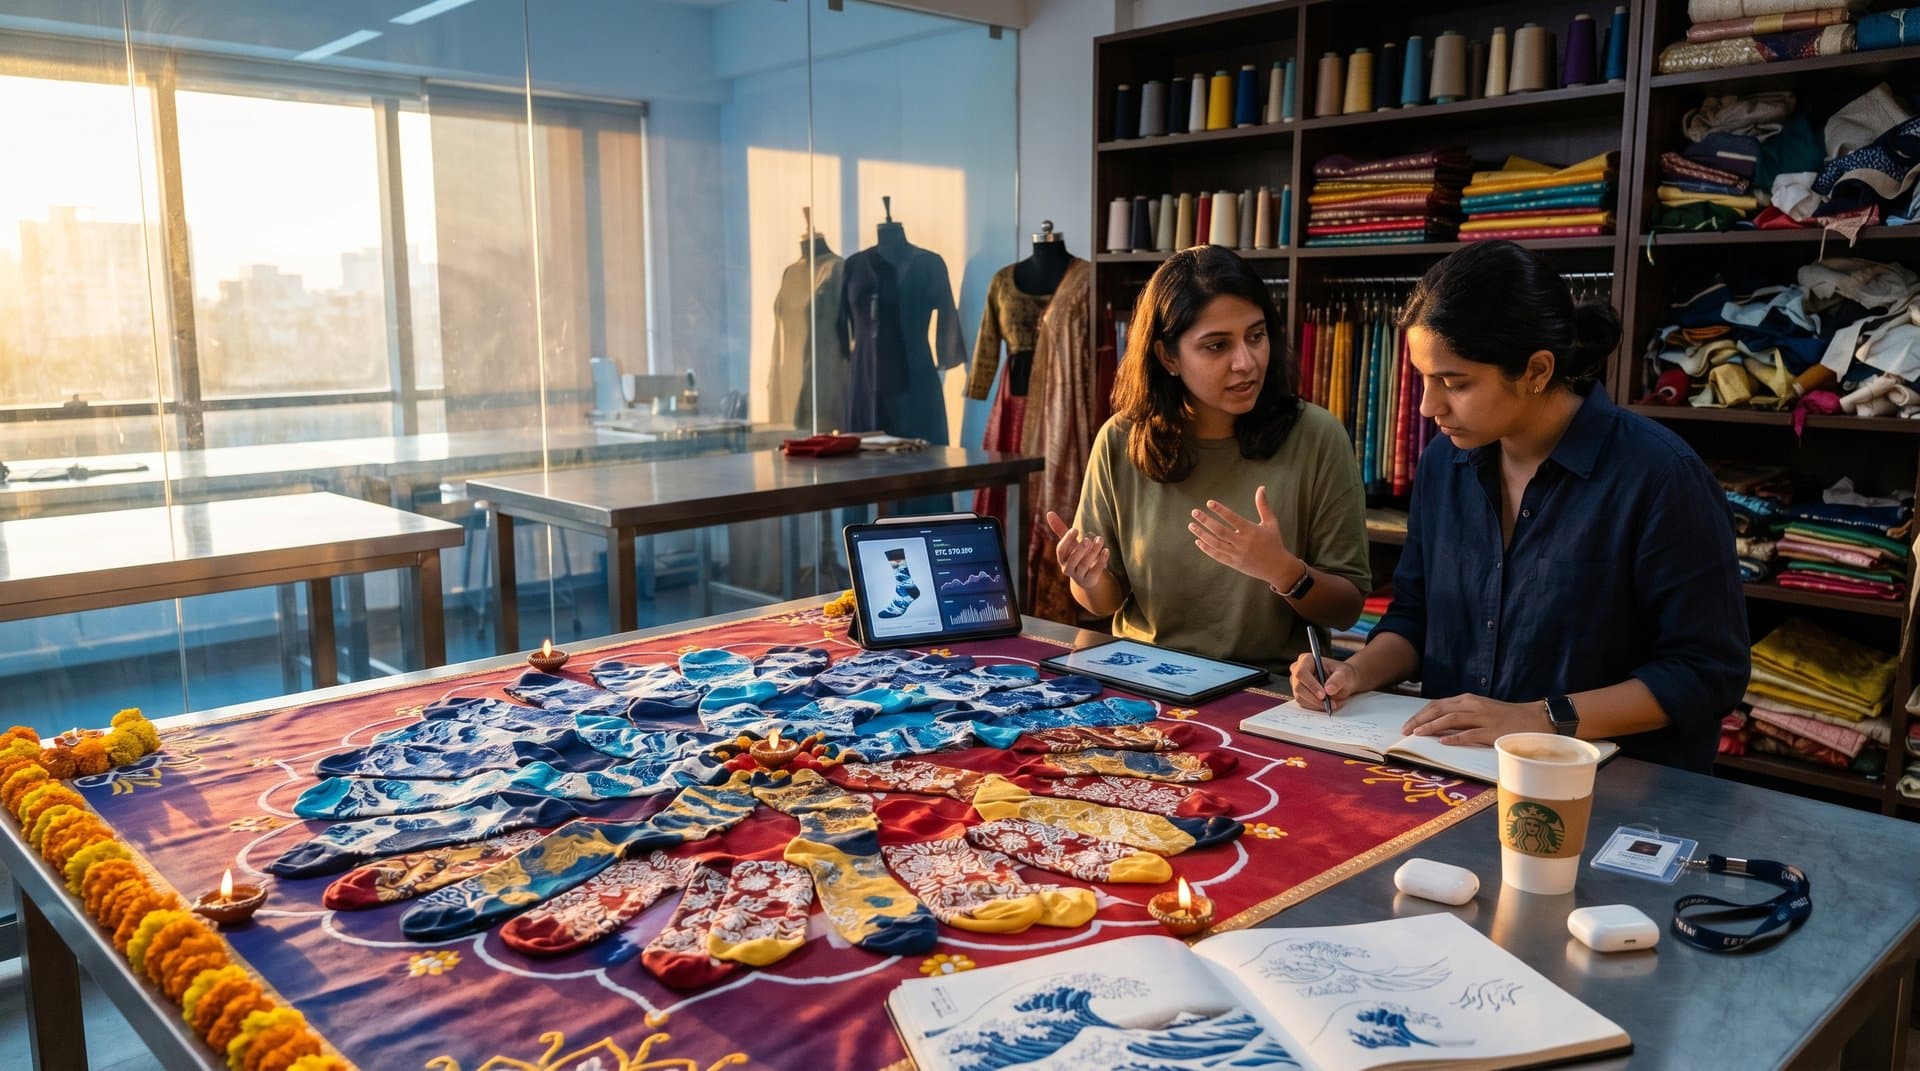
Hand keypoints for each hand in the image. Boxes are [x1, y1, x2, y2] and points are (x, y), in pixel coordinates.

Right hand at [1045, 511, 1110, 590]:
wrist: (1087, 577)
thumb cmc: (1077, 555)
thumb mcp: (1070, 543)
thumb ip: (1060, 529)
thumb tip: (1049, 512)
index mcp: (1062, 558)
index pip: (1061, 550)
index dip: (1067, 540)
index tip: (1075, 529)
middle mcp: (1068, 568)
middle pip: (1072, 560)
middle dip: (1079, 550)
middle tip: (1088, 539)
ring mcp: (1079, 576)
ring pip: (1084, 565)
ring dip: (1093, 552)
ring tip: (1100, 539)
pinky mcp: (1090, 580)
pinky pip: (1095, 572)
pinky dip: (1101, 561)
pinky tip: (1106, 550)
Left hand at [1189, 486, 1298, 589]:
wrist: (1277, 567)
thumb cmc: (1274, 542)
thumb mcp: (1271, 522)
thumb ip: (1263, 505)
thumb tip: (1261, 487)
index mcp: (1251, 531)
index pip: (1232, 518)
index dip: (1220, 510)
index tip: (1209, 503)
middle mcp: (1242, 542)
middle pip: (1220, 531)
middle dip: (1206, 521)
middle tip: (1194, 512)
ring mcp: (1236, 554)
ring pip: (1215, 543)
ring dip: (1202, 534)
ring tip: (1191, 525)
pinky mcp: (1233, 563)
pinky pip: (1217, 555)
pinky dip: (1206, 548)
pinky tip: (1198, 540)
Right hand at [1288, 652, 1355, 711]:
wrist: (1343, 682)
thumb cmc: (1343, 674)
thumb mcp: (1344, 674)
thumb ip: (1337, 680)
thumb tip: (1329, 689)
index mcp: (1306, 660)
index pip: (1302, 673)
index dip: (1311, 685)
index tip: (1323, 695)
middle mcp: (1298, 670)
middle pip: (1299, 687)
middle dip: (1314, 698)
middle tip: (1329, 703)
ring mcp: (1297, 683)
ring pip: (1300, 697)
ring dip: (1316, 704)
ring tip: (1332, 703)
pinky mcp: (1299, 694)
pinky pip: (1304, 704)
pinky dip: (1316, 706)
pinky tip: (1327, 704)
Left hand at [1401, 695, 1547, 746]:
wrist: (1534, 719)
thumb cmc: (1505, 717)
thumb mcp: (1480, 710)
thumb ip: (1461, 714)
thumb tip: (1438, 725)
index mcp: (1468, 700)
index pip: (1437, 705)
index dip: (1420, 714)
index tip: (1407, 724)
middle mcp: (1473, 706)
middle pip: (1439, 710)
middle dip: (1419, 720)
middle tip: (1405, 731)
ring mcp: (1483, 718)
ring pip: (1450, 720)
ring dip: (1431, 727)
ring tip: (1417, 735)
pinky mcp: (1492, 731)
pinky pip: (1470, 734)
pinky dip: (1455, 738)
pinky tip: (1443, 742)